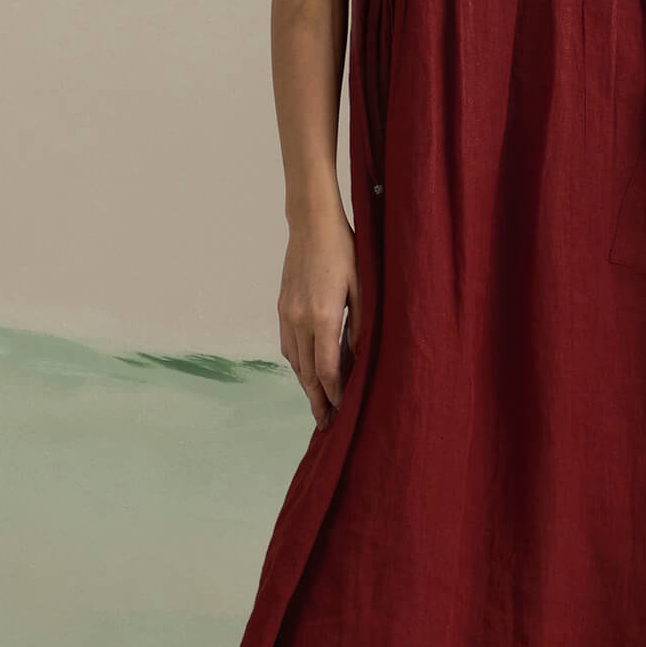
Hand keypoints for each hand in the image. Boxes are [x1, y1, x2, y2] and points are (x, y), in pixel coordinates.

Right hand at [279, 209, 358, 425]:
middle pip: (307, 372)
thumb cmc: (345, 251)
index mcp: (324, 316)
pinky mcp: (282, 307)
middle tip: (326, 422)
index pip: (328, 368)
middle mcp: (300, 319)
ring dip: (306, 385)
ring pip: (294, 361)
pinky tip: (307, 371)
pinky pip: (287, 345)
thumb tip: (360, 359)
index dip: (335, 393)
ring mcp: (287, 314)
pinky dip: (297, 364)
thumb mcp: (363, 288)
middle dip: (318, 399)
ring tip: (318, 402)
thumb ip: (361, 326)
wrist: (311, 224)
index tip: (341, 412)